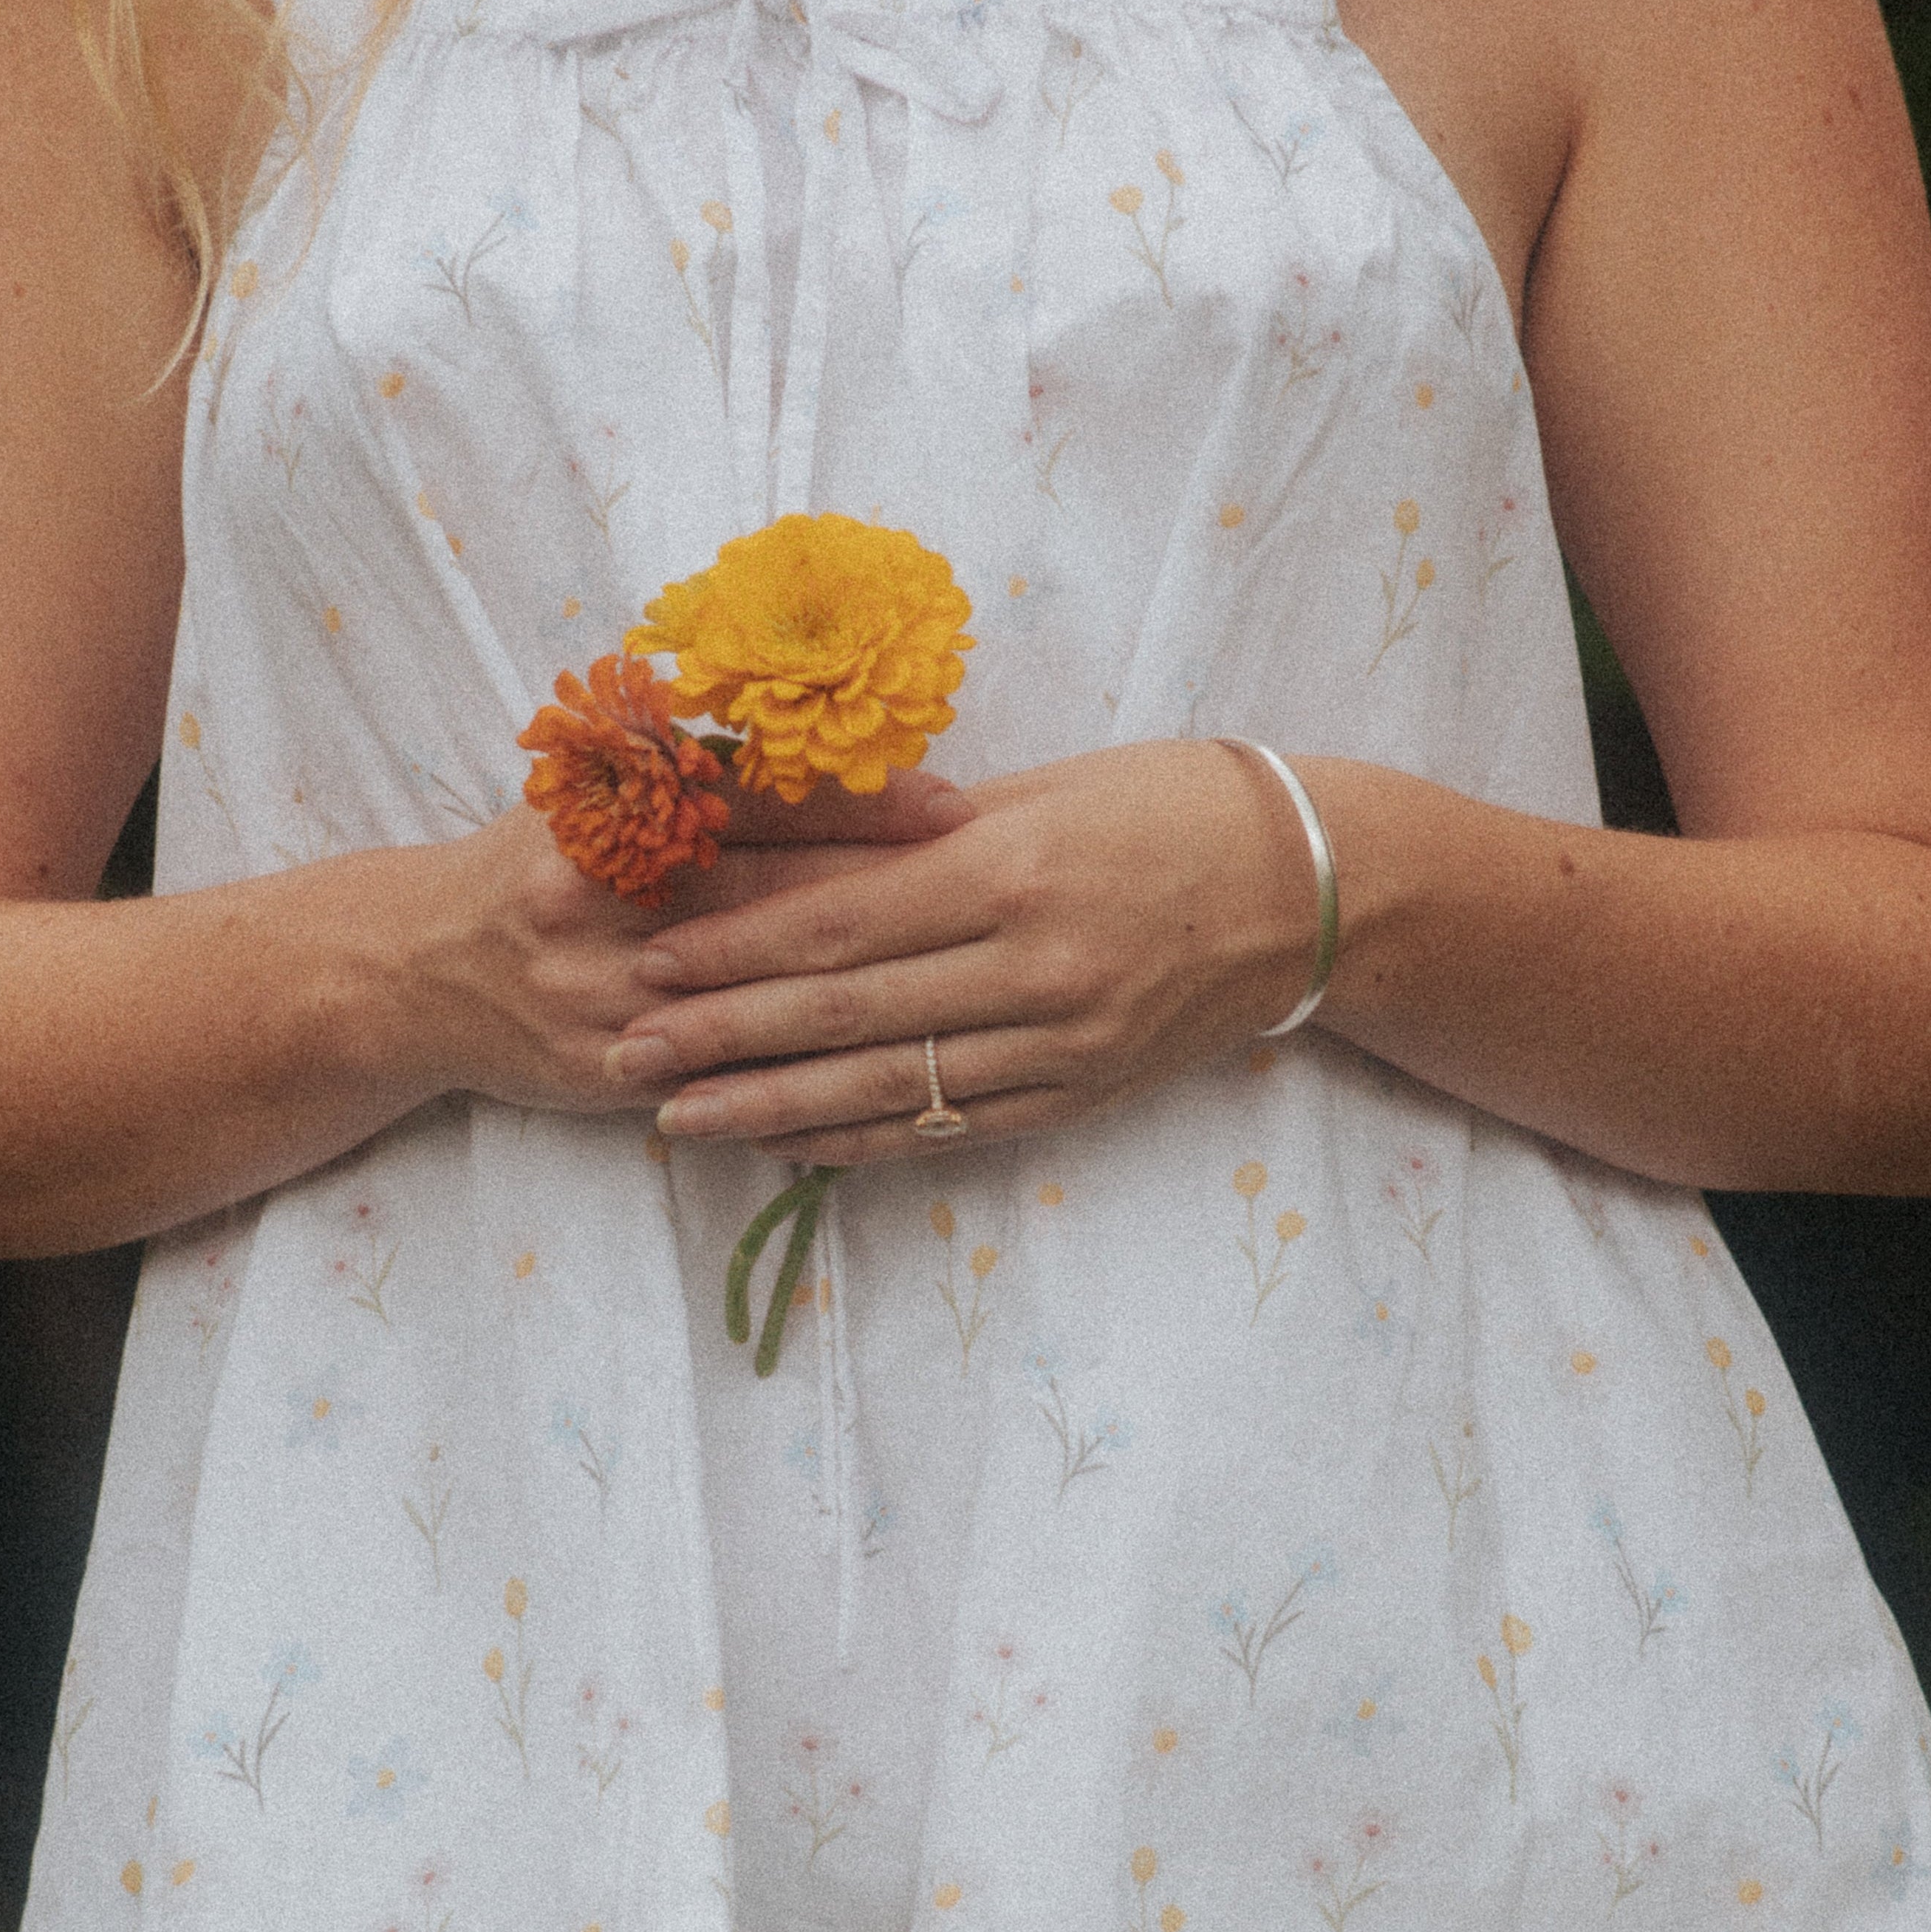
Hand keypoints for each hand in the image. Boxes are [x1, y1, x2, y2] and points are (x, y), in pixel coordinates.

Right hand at [411, 765, 975, 1116]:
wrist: (410, 972)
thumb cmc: (530, 864)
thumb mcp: (591, 789)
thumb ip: (689, 764)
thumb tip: (823, 726)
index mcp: (604, 807)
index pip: (755, 795)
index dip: (860, 803)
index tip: (957, 807)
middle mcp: (597, 893)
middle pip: (770, 894)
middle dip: (888, 895)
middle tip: (998, 891)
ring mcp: (598, 991)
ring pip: (757, 993)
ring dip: (866, 988)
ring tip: (967, 975)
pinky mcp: (602, 1070)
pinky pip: (723, 1074)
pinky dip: (804, 1071)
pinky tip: (892, 1067)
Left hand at [604, 740, 1317, 1163]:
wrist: (1307, 887)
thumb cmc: (1167, 806)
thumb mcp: (1041, 791)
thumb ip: (917, 833)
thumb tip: (783, 853)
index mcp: (1011, 868)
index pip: (841, 921)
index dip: (733, 948)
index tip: (646, 959)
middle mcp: (1033, 964)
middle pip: (847, 1012)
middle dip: (721, 1035)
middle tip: (623, 1050)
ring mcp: (1060, 1041)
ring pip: (888, 1085)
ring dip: (769, 1105)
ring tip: (676, 1117)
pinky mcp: (1079, 1093)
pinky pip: (948, 1125)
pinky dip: (859, 1137)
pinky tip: (785, 1140)